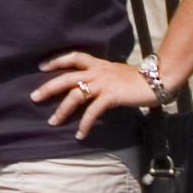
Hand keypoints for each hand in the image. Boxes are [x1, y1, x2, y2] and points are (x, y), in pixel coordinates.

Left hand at [33, 52, 154, 138]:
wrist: (157, 79)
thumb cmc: (140, 79)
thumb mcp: (117, 73)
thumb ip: (105, 77)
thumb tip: (95, 86)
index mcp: (99, 64)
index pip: (73, 57)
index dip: (56, 61)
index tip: (42, 67)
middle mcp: (98, 71)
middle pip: (66, 77)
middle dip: (48, 87)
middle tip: (34, 97)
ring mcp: (103, 83)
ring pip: (75, 95)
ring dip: (62, 110)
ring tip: (52, 122)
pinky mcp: (110, 96)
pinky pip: (92, 112)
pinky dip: (84, 124)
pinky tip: (79, 134)